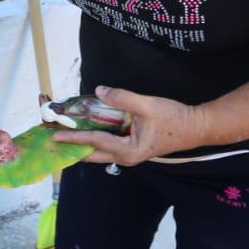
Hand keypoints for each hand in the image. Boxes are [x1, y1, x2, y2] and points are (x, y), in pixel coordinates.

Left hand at [52, 86, 209, 165]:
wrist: (196, 128)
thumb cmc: (174, 118)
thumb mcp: (148, 105)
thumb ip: (123, 98)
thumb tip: (99, 91)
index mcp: (127, 151)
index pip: (94, 142)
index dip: (74, 137)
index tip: (54, 136)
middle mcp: (124, 157)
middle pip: (91, 153)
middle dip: (72, 146)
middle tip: (52, 137)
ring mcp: (127, 154)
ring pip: (98, 151)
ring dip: (81, 142)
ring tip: (63, 133)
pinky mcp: (131, 148)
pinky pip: (107, 145)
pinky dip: (94, 138)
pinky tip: (84, 128)